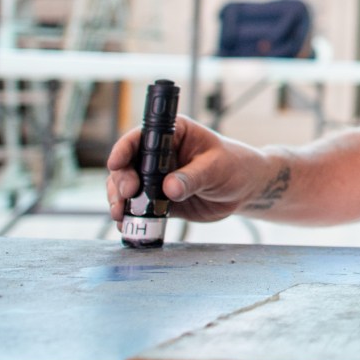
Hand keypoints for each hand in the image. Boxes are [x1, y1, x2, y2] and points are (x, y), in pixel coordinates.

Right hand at [106, 115, 273, 223]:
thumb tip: (169, 188)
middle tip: (127, 194)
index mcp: (173, 134)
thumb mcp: (217, 167)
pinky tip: (127, 226)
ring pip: (127, 186)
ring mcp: (156, 177)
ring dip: (119, 201)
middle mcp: (158, 154)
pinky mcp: (158, 199)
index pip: (142, 136)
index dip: (125, 148)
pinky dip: (130, 216)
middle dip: (121, 179)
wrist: (244, 189)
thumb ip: (193, 177)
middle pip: (127, 164)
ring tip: (121, 215)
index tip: (116, 163)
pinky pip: (138, 207)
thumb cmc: (234, 166)